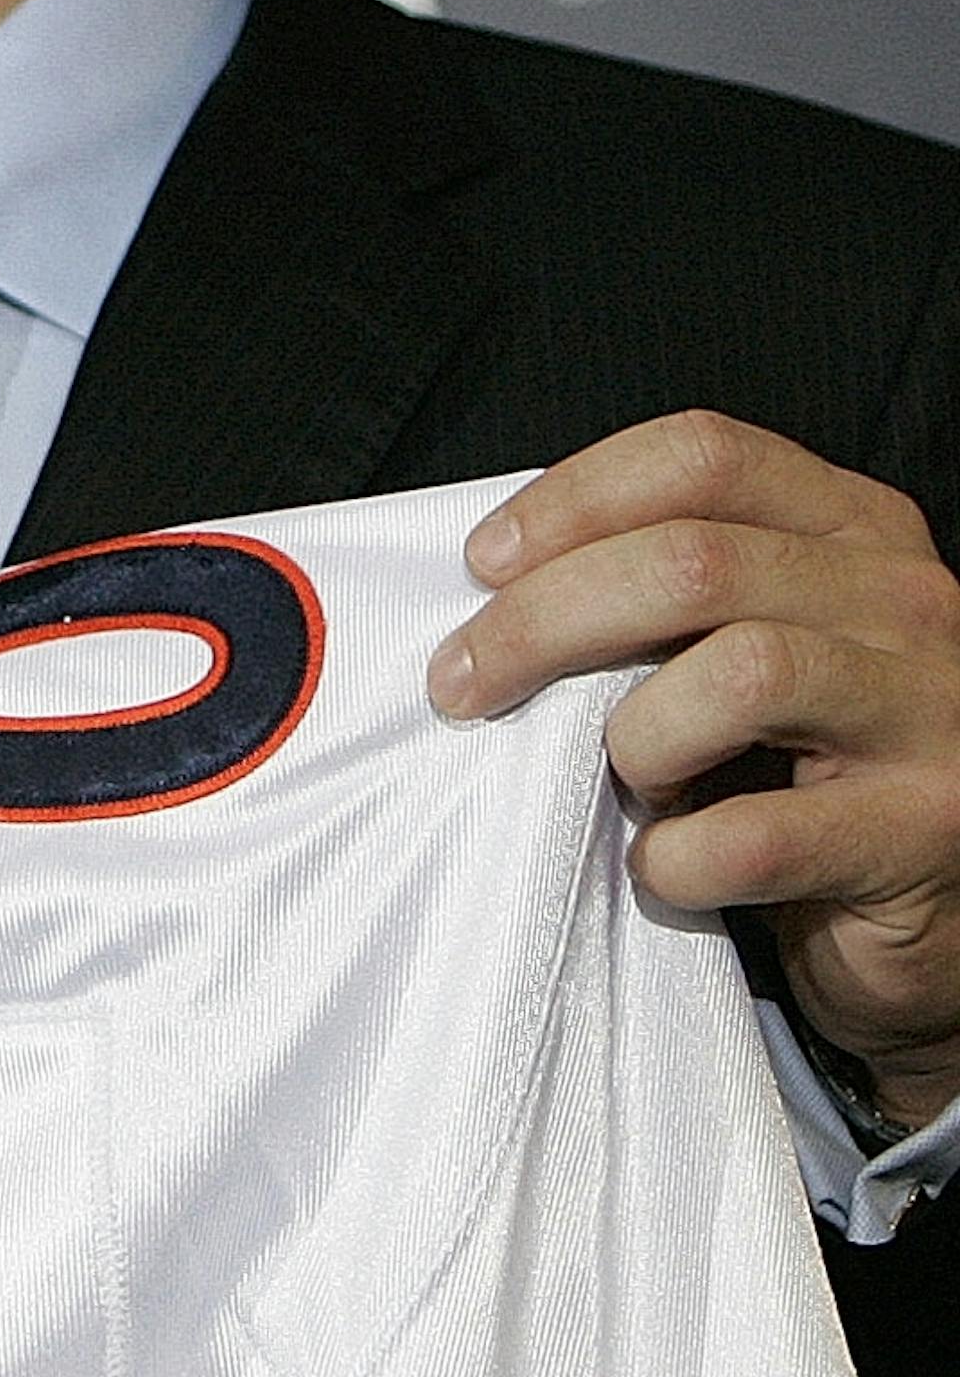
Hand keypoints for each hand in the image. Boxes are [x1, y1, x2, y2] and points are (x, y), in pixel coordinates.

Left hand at [427, 412, 959, 1129]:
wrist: (935, 919)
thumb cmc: (810, 776)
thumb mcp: (754, 644)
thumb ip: (673, 596)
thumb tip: (504, 582)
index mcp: (858, 528)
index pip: (705, 457)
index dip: (574, 499)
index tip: (485, 562)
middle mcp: (906, 600)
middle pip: (695, 561)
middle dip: (546, 619)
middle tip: (464, 680)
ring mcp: (927, 712)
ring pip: (739, 672)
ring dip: (635, 737)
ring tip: (620, 781)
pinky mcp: (921, 831)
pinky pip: (754, 835)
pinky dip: (674, 858)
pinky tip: (661, 866)